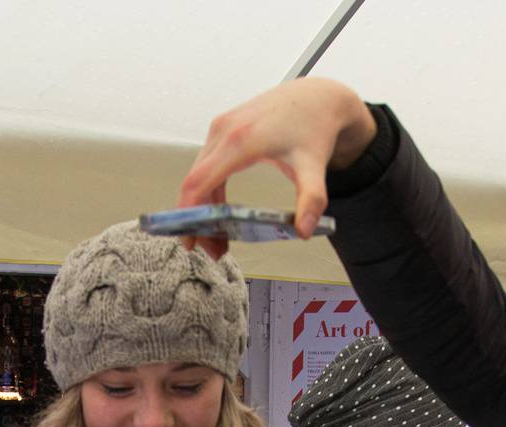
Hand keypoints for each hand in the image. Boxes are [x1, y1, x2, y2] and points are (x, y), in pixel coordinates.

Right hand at [177, 78, 378, 254]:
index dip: (188, 214)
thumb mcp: (315, 166)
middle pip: (195, 182)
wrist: (317, 96)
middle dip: (199, 221)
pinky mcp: (224, 130)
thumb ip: (311, 199)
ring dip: (204, 209)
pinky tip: (223, 214)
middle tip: (214, 251)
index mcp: (240, 140)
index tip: (189, 240)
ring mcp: (221, 128)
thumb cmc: (313, 127)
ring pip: (199, 176)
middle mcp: (224, 131)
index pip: (199, 181)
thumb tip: (304, 230)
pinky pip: (208, 166)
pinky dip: (210, 193)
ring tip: (220, 239)